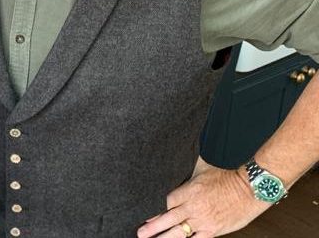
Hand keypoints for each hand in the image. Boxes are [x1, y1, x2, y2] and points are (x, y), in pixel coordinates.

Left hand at [136, 159, 268, 237]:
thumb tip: (176, 158)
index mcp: (189, 190)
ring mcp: (203, 220)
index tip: (146, 214)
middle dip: (153, 227)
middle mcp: (194, 207)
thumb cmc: (227, 177)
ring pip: (180, 233)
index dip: (156, 209)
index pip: (167, 201)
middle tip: (140, 233)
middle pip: (168, 218)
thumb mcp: (202, 168)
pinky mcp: (213, 231)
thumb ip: (187, 170)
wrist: (249, 189)